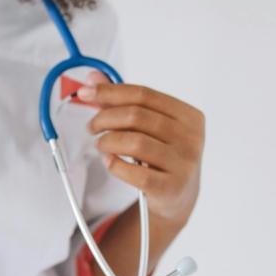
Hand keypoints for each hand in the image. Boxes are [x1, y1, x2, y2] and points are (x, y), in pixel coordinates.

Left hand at [78, 71, 204, 227]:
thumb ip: (120, 101)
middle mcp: (191, 138)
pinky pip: (135, 172)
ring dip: (107, 141)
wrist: (177, 197)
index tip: (85, 93)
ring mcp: (184, 164)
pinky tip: (109, 162)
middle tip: (91, 127)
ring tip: (100, 145)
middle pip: (136, 116)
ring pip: (134, 142)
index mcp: (188, 116)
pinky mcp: (171, 188)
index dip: (110, 91)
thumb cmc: (159, 154)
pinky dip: (115, 165)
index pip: (143, 94)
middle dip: (105, 118)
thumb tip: (91, 78)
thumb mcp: (147, 126)